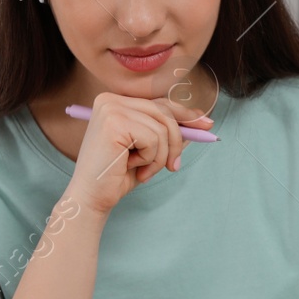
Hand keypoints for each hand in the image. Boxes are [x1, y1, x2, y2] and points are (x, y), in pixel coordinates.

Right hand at [65, 92, 214, 214]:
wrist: (92, 198)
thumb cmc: (117, 176)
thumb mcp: (149, 150)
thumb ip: (168, 132)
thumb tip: (199, 120)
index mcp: (115, 102)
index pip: (159, 103)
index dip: (185, 114)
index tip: (206, 124)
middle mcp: (110, 100)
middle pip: (164, 112)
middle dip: (176, 142)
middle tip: (174, 166)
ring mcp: (111, 109)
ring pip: (162, 128)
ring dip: (159, 156)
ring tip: (142, 170)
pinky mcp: (114, 122)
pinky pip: (153, 138)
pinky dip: (150, 159)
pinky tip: (131, 167)